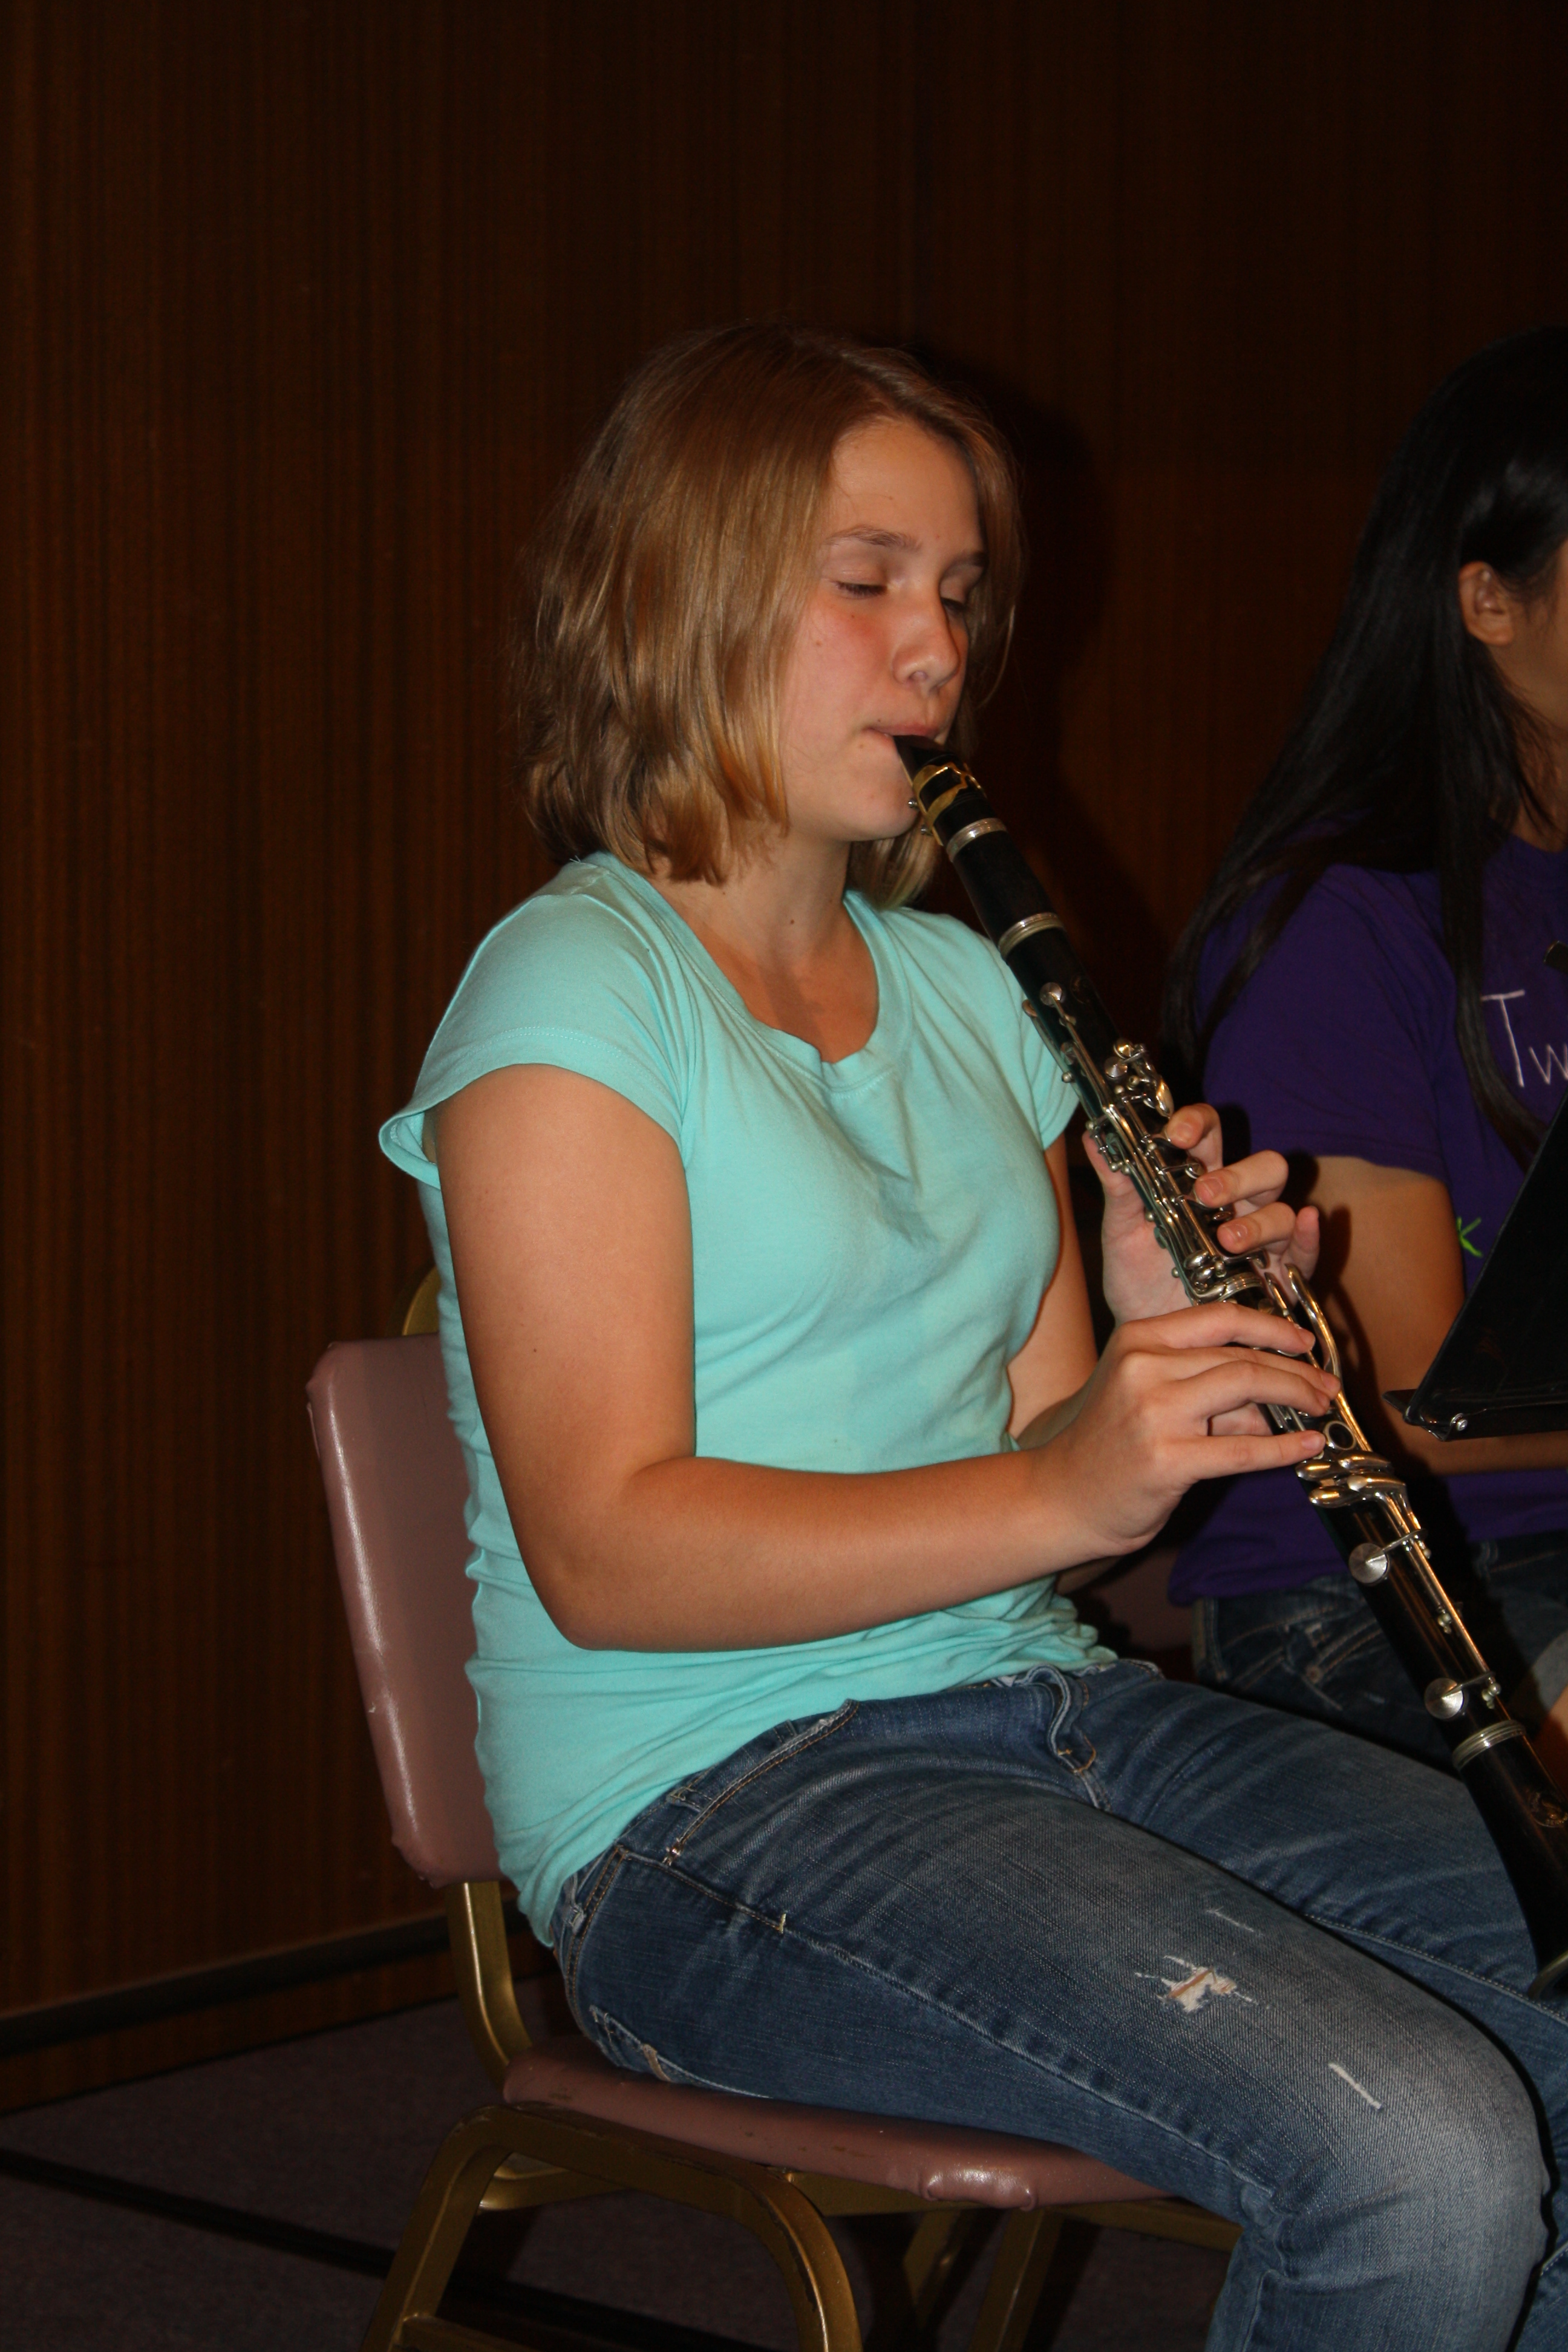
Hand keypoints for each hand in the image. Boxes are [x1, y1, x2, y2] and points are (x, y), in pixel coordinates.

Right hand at [1043, 1300, 1337, 1557]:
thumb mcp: (1144, 1392)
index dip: (1271, 1326)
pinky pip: (1243, 1449)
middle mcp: (1143, 1367)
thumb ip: (1201, 1382)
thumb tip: (1274, 1389)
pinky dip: (1283, 1448)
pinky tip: (1306, 1446)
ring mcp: (1155, 1413)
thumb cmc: (1107, 1444)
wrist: (1060, 1497)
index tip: (1303, 1342)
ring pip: (1247, 1389)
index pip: (1218, 1317)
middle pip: (1241, 1356)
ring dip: (1296, 1398)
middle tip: (1325, 1387)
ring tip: (1321, 1409)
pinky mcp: (1168, 1460)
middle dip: (1296, 1371)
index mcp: (1136, 1339)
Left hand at [1090, 1101, 1320, 1328]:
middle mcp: (1237, 1204)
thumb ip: (1117, 1188)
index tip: (1176, 1134)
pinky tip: (1306, 1223)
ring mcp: (1262, 1240)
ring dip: (1257, 1221)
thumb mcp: (1122, 1234)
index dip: (1199, 1124)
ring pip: (1279, 1208)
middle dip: (1237, 1176)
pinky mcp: (1280, 1276)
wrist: (1149, 1336)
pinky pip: (1306, 1252)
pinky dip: (1310, 1236)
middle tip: (1205, 1195)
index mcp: (1198, 1182)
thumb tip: (1094, 1136)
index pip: (1210, 1136)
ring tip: (1226, 1242)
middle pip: (1262, 1167)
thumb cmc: (1137, 1281)